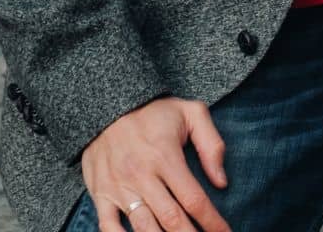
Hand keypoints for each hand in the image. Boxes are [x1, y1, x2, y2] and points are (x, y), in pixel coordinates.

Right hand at [81, 97, 231, 231]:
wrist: (106, 103)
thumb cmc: (153, 111)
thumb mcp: (190, 112)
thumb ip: (211, 144)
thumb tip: (221, 181)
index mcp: (165, 156)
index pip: (194, 199)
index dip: (212, 222)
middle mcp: (142, 175)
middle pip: (172, 220)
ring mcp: (119, 187)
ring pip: (144, 229)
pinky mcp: (101, 194)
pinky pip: (108, 227)